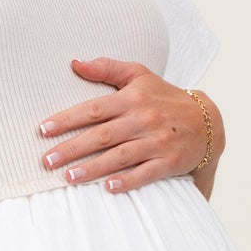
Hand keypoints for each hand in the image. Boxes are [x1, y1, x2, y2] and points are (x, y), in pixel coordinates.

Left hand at [37, 57, 223, 196]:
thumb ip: (107, 68)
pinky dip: (127, 181)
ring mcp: (157, 141)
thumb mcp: (140, 75)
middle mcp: (143, 119)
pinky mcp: (168, 162)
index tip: (43, 130)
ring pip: (120, 156)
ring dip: (93, 168)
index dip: (67, 119)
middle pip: (102, 135)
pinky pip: (145, 173)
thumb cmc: (165, 98)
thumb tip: (75, 63)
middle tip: (47, 160)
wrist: (206, 123)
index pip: (93, 109)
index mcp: (132, 98)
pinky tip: (107, 188)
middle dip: (72, 148)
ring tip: (69, 177)